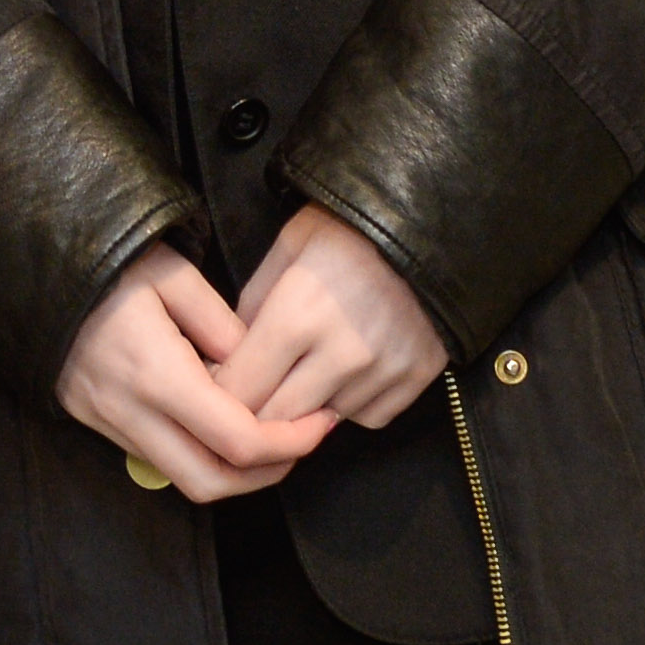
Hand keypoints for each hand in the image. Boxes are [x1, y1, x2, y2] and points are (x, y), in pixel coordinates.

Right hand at [55, 243, 337, 500]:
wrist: (31, 262)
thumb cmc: (106, 258)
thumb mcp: (173, 273)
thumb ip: (222, 324)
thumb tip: (254, 366)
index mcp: (155, 373)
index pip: (237, 441)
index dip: (290, 443)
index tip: (320, 424)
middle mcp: (130, 411)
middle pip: (212, 483)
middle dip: (267, 474)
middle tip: (300, 443)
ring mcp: (107, 421)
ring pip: (183, 479)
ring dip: (231, 470)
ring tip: (265, 433)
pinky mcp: (94, 419)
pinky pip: (156, 456)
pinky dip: (196, 451)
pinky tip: (213, 416)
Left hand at [220, 207, 446, 430]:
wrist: (430, 221)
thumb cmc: (349, 226)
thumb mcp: (290, 245)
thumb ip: (255, 300)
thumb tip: (231, 351)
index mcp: (297, 314)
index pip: (242, 387)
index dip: (221, 394)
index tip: (214, 388)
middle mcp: (341, 354)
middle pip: (278, 418)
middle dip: (255, 413)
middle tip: (250, 394)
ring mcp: (381, 373)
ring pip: (323, 423)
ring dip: (306, 407)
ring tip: (304, 370)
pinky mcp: (414, 382)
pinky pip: (366, 417)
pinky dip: (351, 404)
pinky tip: (347, 371)